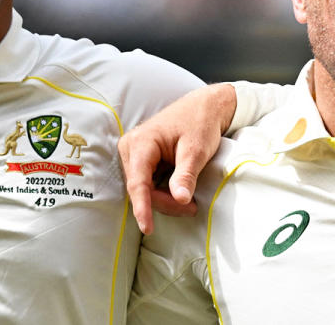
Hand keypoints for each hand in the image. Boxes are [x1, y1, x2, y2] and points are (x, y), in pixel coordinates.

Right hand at [118, 84, 235, 233]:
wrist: (204, 107)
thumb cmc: (200, 122)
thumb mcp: (197, 149)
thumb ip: (186, 175)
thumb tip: (180, 199)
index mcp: (141, 142)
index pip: (138, 182)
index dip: (142, 207)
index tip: (147, 227)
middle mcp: (131, 147)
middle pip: (141, 189)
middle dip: (164, 203)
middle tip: (192, 207)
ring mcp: (134, 153)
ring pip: (143, 189)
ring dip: (164, 200)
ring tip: (190, 200)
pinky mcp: (141, 159)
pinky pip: (147, 183)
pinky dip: (163, 192)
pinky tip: (179, 191)